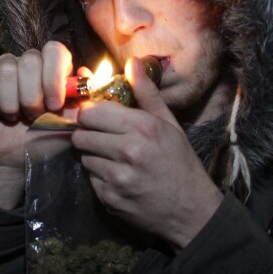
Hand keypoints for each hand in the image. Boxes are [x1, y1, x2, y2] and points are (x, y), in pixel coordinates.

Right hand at [0, 41, 79, 208]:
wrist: (11, 161)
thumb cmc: (42, 140)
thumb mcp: (70, 125)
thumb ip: (82, 101)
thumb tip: (85, 75)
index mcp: (51, 68)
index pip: (55, 51)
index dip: (54, 77)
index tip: (54, 104)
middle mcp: (26, 62)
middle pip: (30, 60)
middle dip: (32, 97)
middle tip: (32, 116)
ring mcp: (1, 67)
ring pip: (7, 71)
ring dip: (11, 104)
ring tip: (13, 118)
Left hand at [71, 58, 222, 250]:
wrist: (191, 211)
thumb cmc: (179, 162)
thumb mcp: (169, 124)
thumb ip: (146, 93)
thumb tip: (131, 62)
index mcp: (142, 128)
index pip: (91, 112)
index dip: (90, 112)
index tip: (96, 116)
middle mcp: (127, 151)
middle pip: (81, 134)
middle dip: (88, 133)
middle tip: (102, 137)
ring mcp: (117, 178)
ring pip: (83, 156)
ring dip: (93, 155)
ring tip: (114, 158)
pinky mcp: (109, 199)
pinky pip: (90, 179)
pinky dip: (99, 177)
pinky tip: (118, 177)